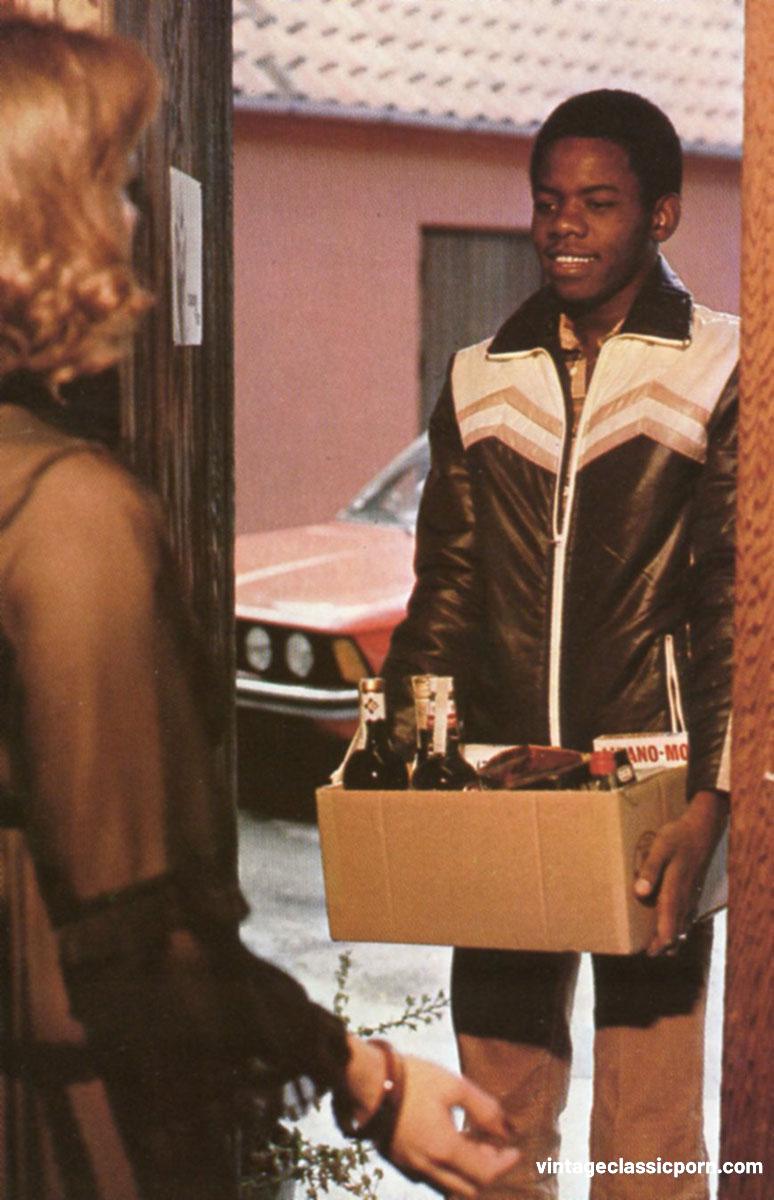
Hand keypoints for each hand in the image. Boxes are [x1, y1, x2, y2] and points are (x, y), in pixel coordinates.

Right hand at [343, 1038, 518, 1196]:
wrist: (366, 1080)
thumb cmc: (412, 1079)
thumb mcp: (454, 1085)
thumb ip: (484, 1109)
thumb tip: (506, 1129)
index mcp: (444, 1150)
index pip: (485, 1173)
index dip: (504, 1164)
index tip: (515, 1151)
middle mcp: (427, 1167)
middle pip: (468, 1189)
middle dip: (487, 1172)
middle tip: (494, 1148)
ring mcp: (409, 1167)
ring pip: (447, 1187)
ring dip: (466, 1174)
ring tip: (471, 1144)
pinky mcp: (397, 1161)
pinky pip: (429, 1178)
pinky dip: (446, 1170)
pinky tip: (447, 1145)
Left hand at [634, 789, 727, 955]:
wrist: (700, 829)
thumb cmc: (677, 837)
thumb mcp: (660, 848)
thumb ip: (650, 870)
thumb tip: (640, 892)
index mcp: (676, 890)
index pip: (669, 924)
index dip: (661, 942)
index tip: (649, 953)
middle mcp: (686, 898)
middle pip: (676, 930)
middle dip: (664, 944)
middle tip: (648, 954)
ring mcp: (691, 895)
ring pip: (683, 924)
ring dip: (671, 937)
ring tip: (658, 948)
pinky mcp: (693, 891)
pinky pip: (687, 915)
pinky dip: (679, 926)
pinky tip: (672, 928)